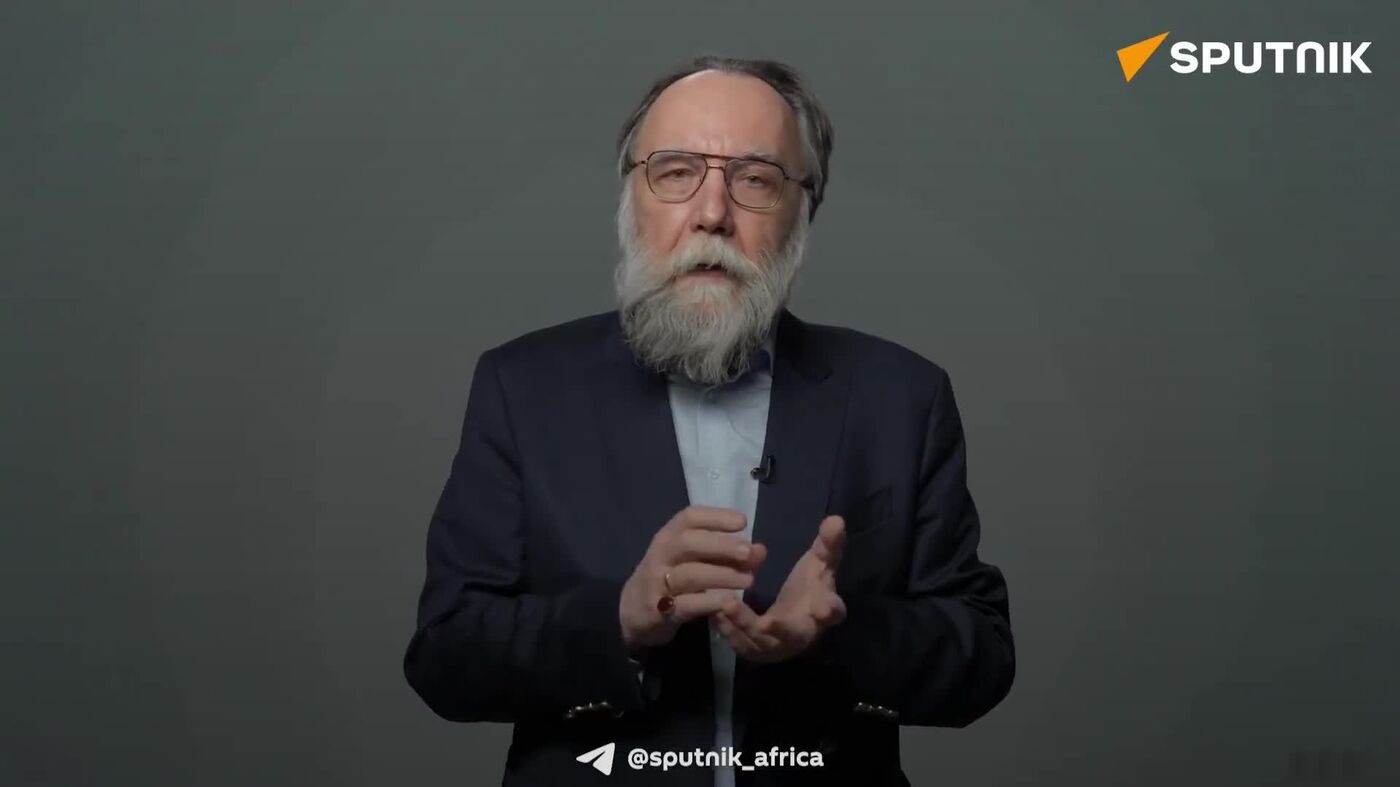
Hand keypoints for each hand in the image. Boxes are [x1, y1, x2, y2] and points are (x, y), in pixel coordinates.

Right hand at [620, 505, 766, 650]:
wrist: (634, 611)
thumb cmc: (671, 578)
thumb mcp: (694, 561)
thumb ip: (726, 554)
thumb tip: (760, 550)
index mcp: (669, 536)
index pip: (689, 517)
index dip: (716, 517)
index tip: (742, 522)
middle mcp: (660, 555)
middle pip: (688, 543)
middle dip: (721, 546)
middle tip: (749, 553)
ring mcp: (656, 583)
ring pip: (689, 575)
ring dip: (721, 575)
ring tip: (749, 580)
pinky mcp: (657, 611)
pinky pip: (684, 605)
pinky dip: (708, 603)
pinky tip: (729, 602)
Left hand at [714, 515, 845, 662]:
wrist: (794, 615)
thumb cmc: (810, 586)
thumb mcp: (820, 563)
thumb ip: (828, 544)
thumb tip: (836, 519)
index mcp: (825, 610)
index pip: (833, 612)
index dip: (830, 611)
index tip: (824, 609)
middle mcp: (803, 633)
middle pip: (795, 634)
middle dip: (781, 629)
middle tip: (767, 622)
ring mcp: (778, 645)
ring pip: (762, 641)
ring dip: (744, 625)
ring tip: (727, 604)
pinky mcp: (757, 650)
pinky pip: (742, 644)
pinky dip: (729, 630)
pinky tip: (716, 611)